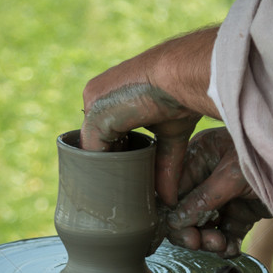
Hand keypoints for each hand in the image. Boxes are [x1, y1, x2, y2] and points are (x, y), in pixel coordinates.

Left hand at [81, 28, 219, 206]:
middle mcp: (97, 97)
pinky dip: (99, 171)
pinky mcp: (94, 113)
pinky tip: (112, 187)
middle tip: (117, 193)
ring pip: (90, 149)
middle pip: (94, 143)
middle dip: (105, 168)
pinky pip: (90, 152)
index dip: (115, 158)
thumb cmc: (181, 95)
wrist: (182, 74)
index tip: (126, 179)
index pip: (106, 135)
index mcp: (113, 98)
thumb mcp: (170, 136)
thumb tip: (170, 198)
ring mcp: (92, 103)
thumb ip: (164, 163)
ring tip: (114, 194)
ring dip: (100, 172)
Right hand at [167, 127, 269, 255]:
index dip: (173, 213)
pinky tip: (231, 249)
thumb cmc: (268, 156)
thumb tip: (174, 221)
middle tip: (198, 243)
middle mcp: (207, 177)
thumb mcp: (232, 175)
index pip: (174, 189)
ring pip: (204, 228)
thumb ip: (203, 198)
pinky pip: (225, 235)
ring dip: (209, 241)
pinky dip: (226, 245)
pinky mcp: (240, 215)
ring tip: (220, 245)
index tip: (181, 231)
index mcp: (199, 156)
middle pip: (185, 212)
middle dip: (191, 230)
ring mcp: (224, 197)